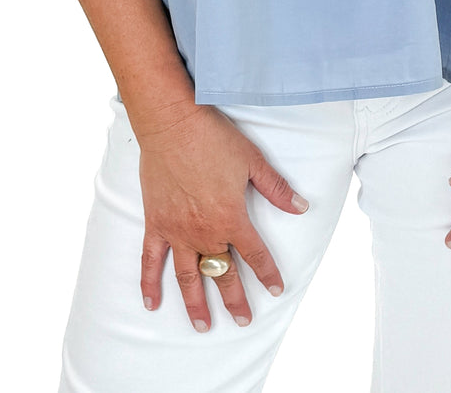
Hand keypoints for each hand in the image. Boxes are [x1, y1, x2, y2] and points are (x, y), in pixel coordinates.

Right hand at [135, 103, 309, 331]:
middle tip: (243, 320)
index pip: (255, 254)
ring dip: (195, 303)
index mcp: (231, 218)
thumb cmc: (213, 138)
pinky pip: (151, 260)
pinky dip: (149, 283)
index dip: (267, 273)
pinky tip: (151, 302)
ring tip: (202, 326)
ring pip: (188, 276)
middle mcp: (204, 232)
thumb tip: (301, 206)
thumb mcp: (252, 160)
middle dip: (235, 299)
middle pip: (223, 273)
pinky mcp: (155, 223)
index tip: (276, 290)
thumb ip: (276, 188)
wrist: (172, 124)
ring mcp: (177, 231)